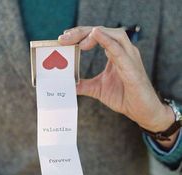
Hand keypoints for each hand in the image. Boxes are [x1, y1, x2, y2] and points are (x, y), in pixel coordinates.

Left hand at [59, 26, 178, 147]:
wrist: (142, 111)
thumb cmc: (124, 97)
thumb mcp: (98, 89)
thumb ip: (84, 85)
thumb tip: (67, 84)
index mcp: (115, 54)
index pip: (97, 36)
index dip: (80, 34)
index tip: (63, 39)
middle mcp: (124, 51)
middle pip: (103, 31)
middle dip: (82, 32)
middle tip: (65, 37)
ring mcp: (130, 58)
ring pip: (114, 35)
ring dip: (94, 34)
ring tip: (79, 40)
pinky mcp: (132, 69)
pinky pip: (120, 51)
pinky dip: (108, 41)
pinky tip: (96, 35)